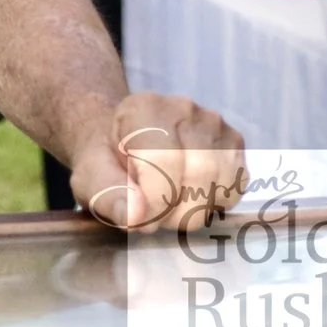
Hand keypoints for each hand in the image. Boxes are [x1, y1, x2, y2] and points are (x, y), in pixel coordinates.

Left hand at [70, 93, 244, 232]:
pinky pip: (234, 188)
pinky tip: (188, 194)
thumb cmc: (108, 162)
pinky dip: (213, 203)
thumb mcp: (92, 178)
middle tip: (153, 215)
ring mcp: (214, 123)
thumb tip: (135, 215)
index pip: (165, 162)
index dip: (155, 202)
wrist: (125, 143)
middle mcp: (184, 108)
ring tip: (167, 204)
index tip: (139, 217)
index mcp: (144, 108)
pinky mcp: (234, 142)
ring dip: (193, 210)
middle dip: (175, 211)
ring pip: (220, 185)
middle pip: (199, 175)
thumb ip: (108, 195)